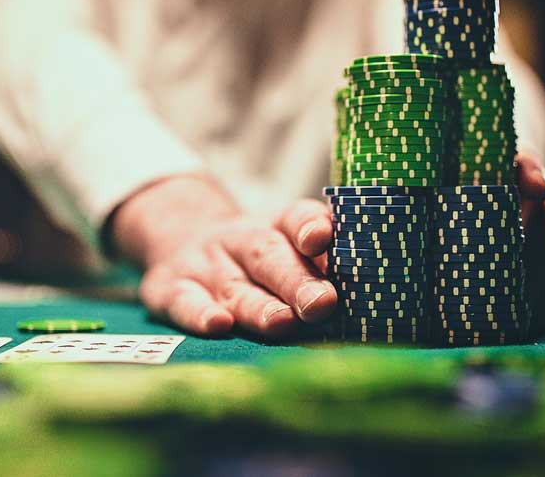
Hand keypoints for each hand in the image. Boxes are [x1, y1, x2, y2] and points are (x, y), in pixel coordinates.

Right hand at [111, 175, 336, 336]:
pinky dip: (200, 315)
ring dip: (259, 307)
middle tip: (323, 303)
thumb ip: (318, 267)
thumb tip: (374, 297)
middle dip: (297, 282)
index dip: (310, 227)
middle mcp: (239, 241)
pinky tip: (218, 326)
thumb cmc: (255, 259)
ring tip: (282, 323)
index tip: (324, 239)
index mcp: (275, 227)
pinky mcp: (170, 289)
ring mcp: (204, 264)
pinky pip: (185, 301)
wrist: (178, 240)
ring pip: (235, 287)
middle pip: (268, 256)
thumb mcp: (282, 247)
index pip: (295, 219)